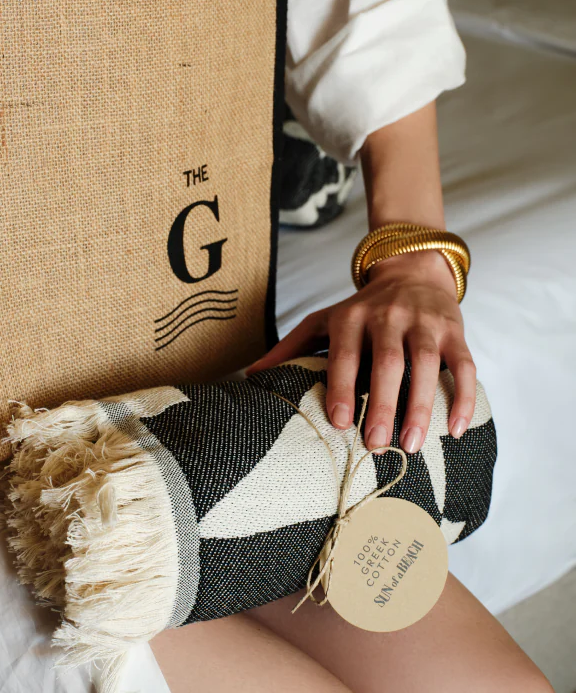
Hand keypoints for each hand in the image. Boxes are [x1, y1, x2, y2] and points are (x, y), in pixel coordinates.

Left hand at [246, 250, 475, 452]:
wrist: (412, 270)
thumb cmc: (363, 309)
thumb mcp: (324, 320)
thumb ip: (291, 346)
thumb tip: (250, 376)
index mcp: (352, 316)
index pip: (346, 353)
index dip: (343, 386)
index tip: (340, 423)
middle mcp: (389, 315)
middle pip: (388, 360)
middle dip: (383, 404)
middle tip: (376, 444)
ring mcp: (425, 322)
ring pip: (427, 363)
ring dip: (422, 405)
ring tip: (411, 444)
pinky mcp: (455, 330)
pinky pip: (464, 364)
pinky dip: (463, 396)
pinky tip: (457, 428)